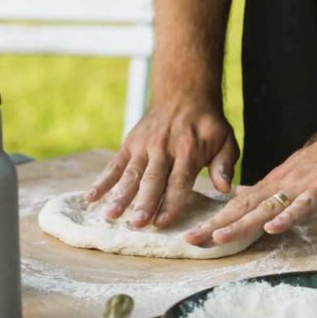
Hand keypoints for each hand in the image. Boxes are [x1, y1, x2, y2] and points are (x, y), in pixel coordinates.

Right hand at [85, 100, 238, 227]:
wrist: (183, 93)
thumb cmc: (207, 125)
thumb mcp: (226, 140)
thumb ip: (224, 164)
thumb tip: (224, 188)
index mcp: (188, 151)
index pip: (178, 182)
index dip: (170, 203)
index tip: (162, 223)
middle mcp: (163, 149)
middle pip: (152, 180)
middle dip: (143, 203)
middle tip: (136, 224)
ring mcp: (143, 147)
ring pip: (130, 174)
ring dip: (120, 196)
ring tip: (110, 215)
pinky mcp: (129, 145)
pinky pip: (114, 165)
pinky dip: (102, 181)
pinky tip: (90, 198)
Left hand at [184, 121, 316, 245]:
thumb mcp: (298, 175)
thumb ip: (275, 190)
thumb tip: (250, 202)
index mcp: (275, 182)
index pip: (238, 205)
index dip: (215, 221)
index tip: (192, 235)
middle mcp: (282, 183)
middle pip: (243, 208)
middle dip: (216, 225)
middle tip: (190, 240)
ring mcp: (301, 185)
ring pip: (265, 207)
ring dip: (241, 224)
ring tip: (218, 238)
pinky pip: (303, 204)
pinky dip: (287, 217)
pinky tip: (273, 228)